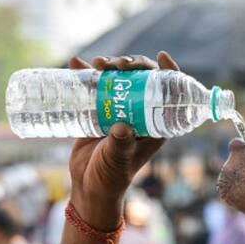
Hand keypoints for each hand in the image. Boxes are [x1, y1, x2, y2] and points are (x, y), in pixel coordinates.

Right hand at [67, 52, 179, 229]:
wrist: (88, 186)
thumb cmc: (110, 178)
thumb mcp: (117, 161)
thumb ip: (120, 146)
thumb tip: (122, 128)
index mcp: (156, 124)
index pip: (169, 93)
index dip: (169, 72)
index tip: (162, 56)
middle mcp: (140, 114)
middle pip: (142, 80)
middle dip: (131, 65)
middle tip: (116, 64)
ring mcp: (119, 110)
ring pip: (119, 80)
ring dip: (109, 66)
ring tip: (96, 64)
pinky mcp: (99, 111)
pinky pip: (95, 88)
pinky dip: (86, 75)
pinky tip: (76, 64)